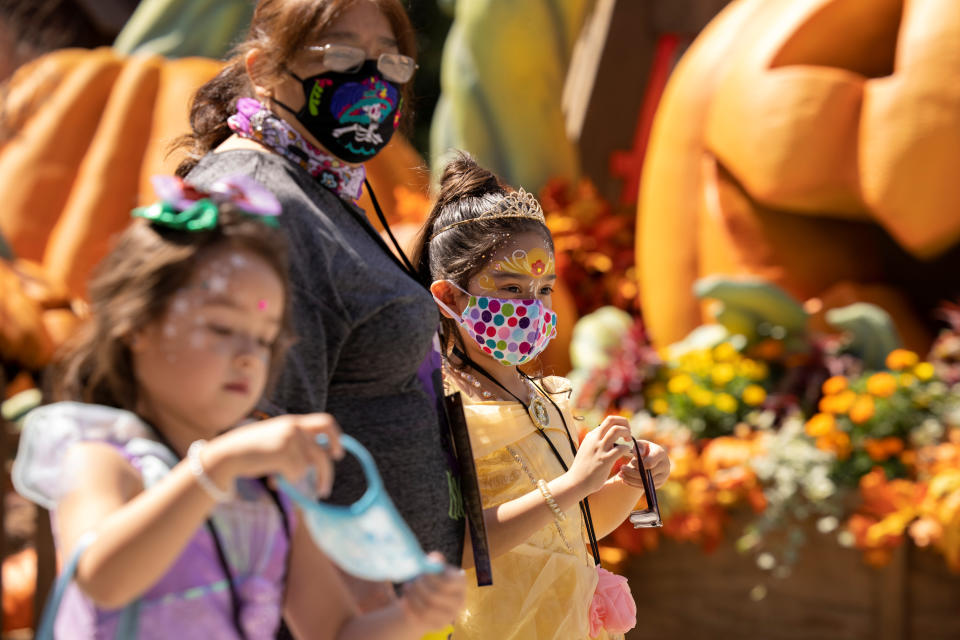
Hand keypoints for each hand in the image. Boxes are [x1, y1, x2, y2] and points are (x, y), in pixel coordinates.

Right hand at [205, 413, 343, 496]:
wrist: (229, 453)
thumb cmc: (250, 450)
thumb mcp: (274, 439)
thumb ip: (293, 445)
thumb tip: (313, 464)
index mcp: (293, 422)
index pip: (325, 422)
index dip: (335, 437)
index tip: (337, 453)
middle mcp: (295, 427)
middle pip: (323, 452)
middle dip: (326, 472)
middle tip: (324, 489)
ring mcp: (290, 439)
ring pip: (308, 467)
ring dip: (297, 478)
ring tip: (279, 479)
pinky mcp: (285, 452)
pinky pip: (296, 474)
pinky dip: (286, 480)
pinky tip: (272, 477)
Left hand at [399, 553, 465, 632]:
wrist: (429, 599)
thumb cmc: (432, 578)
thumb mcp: (435, 568)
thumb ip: (435, 562)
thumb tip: (433, 557)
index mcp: (460, 583)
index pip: (447, 583)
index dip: (431, 578)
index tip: (420, 572)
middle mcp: (459, 601)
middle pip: (434, 597)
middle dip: (418, 587)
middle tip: (410, 580)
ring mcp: (450, 615)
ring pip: (427, 609)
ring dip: (413, 597)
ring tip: (406, 587)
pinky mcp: (439, 625)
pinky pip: (422, 619)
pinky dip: (411, 609)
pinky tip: (405, 600)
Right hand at [565, 416, 632, 496]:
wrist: (575, 482)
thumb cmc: (583, 469)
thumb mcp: (587, 450)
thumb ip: (595, 443)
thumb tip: (606, 439)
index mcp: (591, 436)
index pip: (608, 421)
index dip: (620, 424)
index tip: (623, 434)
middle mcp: (595, 439)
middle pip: (611, 420)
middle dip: (624, 423)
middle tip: (628, 435)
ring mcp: (599, 449)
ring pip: (616, 430)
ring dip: (627, 433)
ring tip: (629, 442)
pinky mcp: (605, 460)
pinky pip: (621, 448)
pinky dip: (627, 449)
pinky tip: (627, 454)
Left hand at [618, 439, 670, 489]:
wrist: (652, 458)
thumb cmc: (645, 449)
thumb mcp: (641, 444)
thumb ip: (638, 446)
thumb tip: (637, 454)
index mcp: (661, 454)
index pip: (650, 463)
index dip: (639, 464)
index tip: (631, 462)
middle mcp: (665, 466)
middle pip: (647, 474)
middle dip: (632, 472)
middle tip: (621, 469)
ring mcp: (663, 477)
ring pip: (646, 482)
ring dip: (631, 480)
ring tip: (620, 475)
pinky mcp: (658, 484)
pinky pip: (645, 487)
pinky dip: (633, 484)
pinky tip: (624, 480)